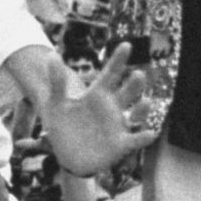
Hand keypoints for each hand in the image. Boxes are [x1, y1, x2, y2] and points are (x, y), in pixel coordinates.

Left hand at [41, 48, 155, 175]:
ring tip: (146, 102)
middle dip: (135, 84)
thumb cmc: (64, 126)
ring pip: (136, 114)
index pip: (111, 73)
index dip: (118, 60)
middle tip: (139, 74)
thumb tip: (51, 54)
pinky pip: (135, 140)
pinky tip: (149, 134)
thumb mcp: (56, 104)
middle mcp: (112, 107)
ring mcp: (118, 125)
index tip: (126, 45)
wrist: (67, 155)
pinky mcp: (121, 143)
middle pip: (127, 92)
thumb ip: (56, 82)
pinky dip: (143, 138)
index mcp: (98, 94)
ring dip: (142, 108)